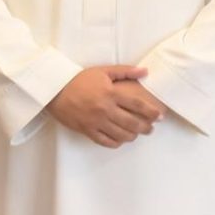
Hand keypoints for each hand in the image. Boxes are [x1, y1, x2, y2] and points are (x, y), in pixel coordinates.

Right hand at [47, 64, 163, 147]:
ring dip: (133, 136)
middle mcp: (105, 109)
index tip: (160, 116)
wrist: (54, 90)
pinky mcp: (86, 130)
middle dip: (146, 128)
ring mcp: (95, 122)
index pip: (137, 105)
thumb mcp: (103, 71)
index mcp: (111, 94)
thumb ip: (125, 71)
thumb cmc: (79, 79)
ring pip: (120, 135)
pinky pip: (105, 141)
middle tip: (151, 128)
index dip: (151, 112)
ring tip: (137, 134)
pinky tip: (120, 140)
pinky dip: (116, 143)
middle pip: (132, 123)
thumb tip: (145, 71)